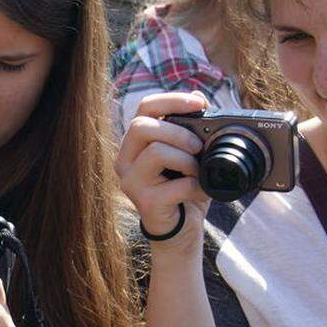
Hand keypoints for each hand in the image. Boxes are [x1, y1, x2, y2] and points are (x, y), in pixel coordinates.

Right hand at [115, 91, 209, 251]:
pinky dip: (195, 186)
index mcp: (136, 144)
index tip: (200, 104)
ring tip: (197, 171)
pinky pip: (174, 184)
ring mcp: (131, 182)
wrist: (181, 230)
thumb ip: (191, 128)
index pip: (145, 107)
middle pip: (142, 126)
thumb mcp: (190, 154)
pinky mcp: (145, 202)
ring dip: (187, 159)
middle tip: (198, 147)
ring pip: (156, 151)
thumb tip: (199, 96)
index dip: (172, 100)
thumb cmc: (184, 190)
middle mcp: (126, 161)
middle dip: (178, 132)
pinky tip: (198, 192)